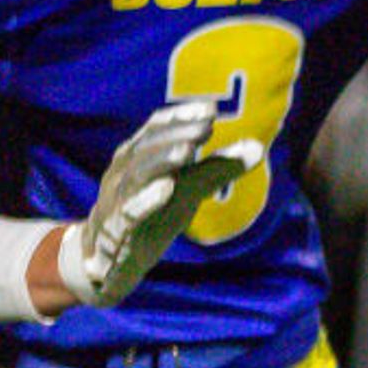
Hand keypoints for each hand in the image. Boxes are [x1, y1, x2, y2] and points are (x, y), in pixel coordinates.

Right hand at [59, 98, 261, 307]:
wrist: (109, 259)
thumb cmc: (152, 214)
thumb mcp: (188, 190)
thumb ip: (218, 169)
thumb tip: (258, 147)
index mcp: (138, 157)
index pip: (156, 129)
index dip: (180, 117)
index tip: (210, 109)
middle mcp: (124, 173)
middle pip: (147, 148)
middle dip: (176, 135)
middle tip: (206, 127)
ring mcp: (118, 201)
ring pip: (136, 176)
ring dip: (162, 161)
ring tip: (188, 151)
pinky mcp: (117, 231)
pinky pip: (129, 213)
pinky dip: (146, 200)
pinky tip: (166, 188)